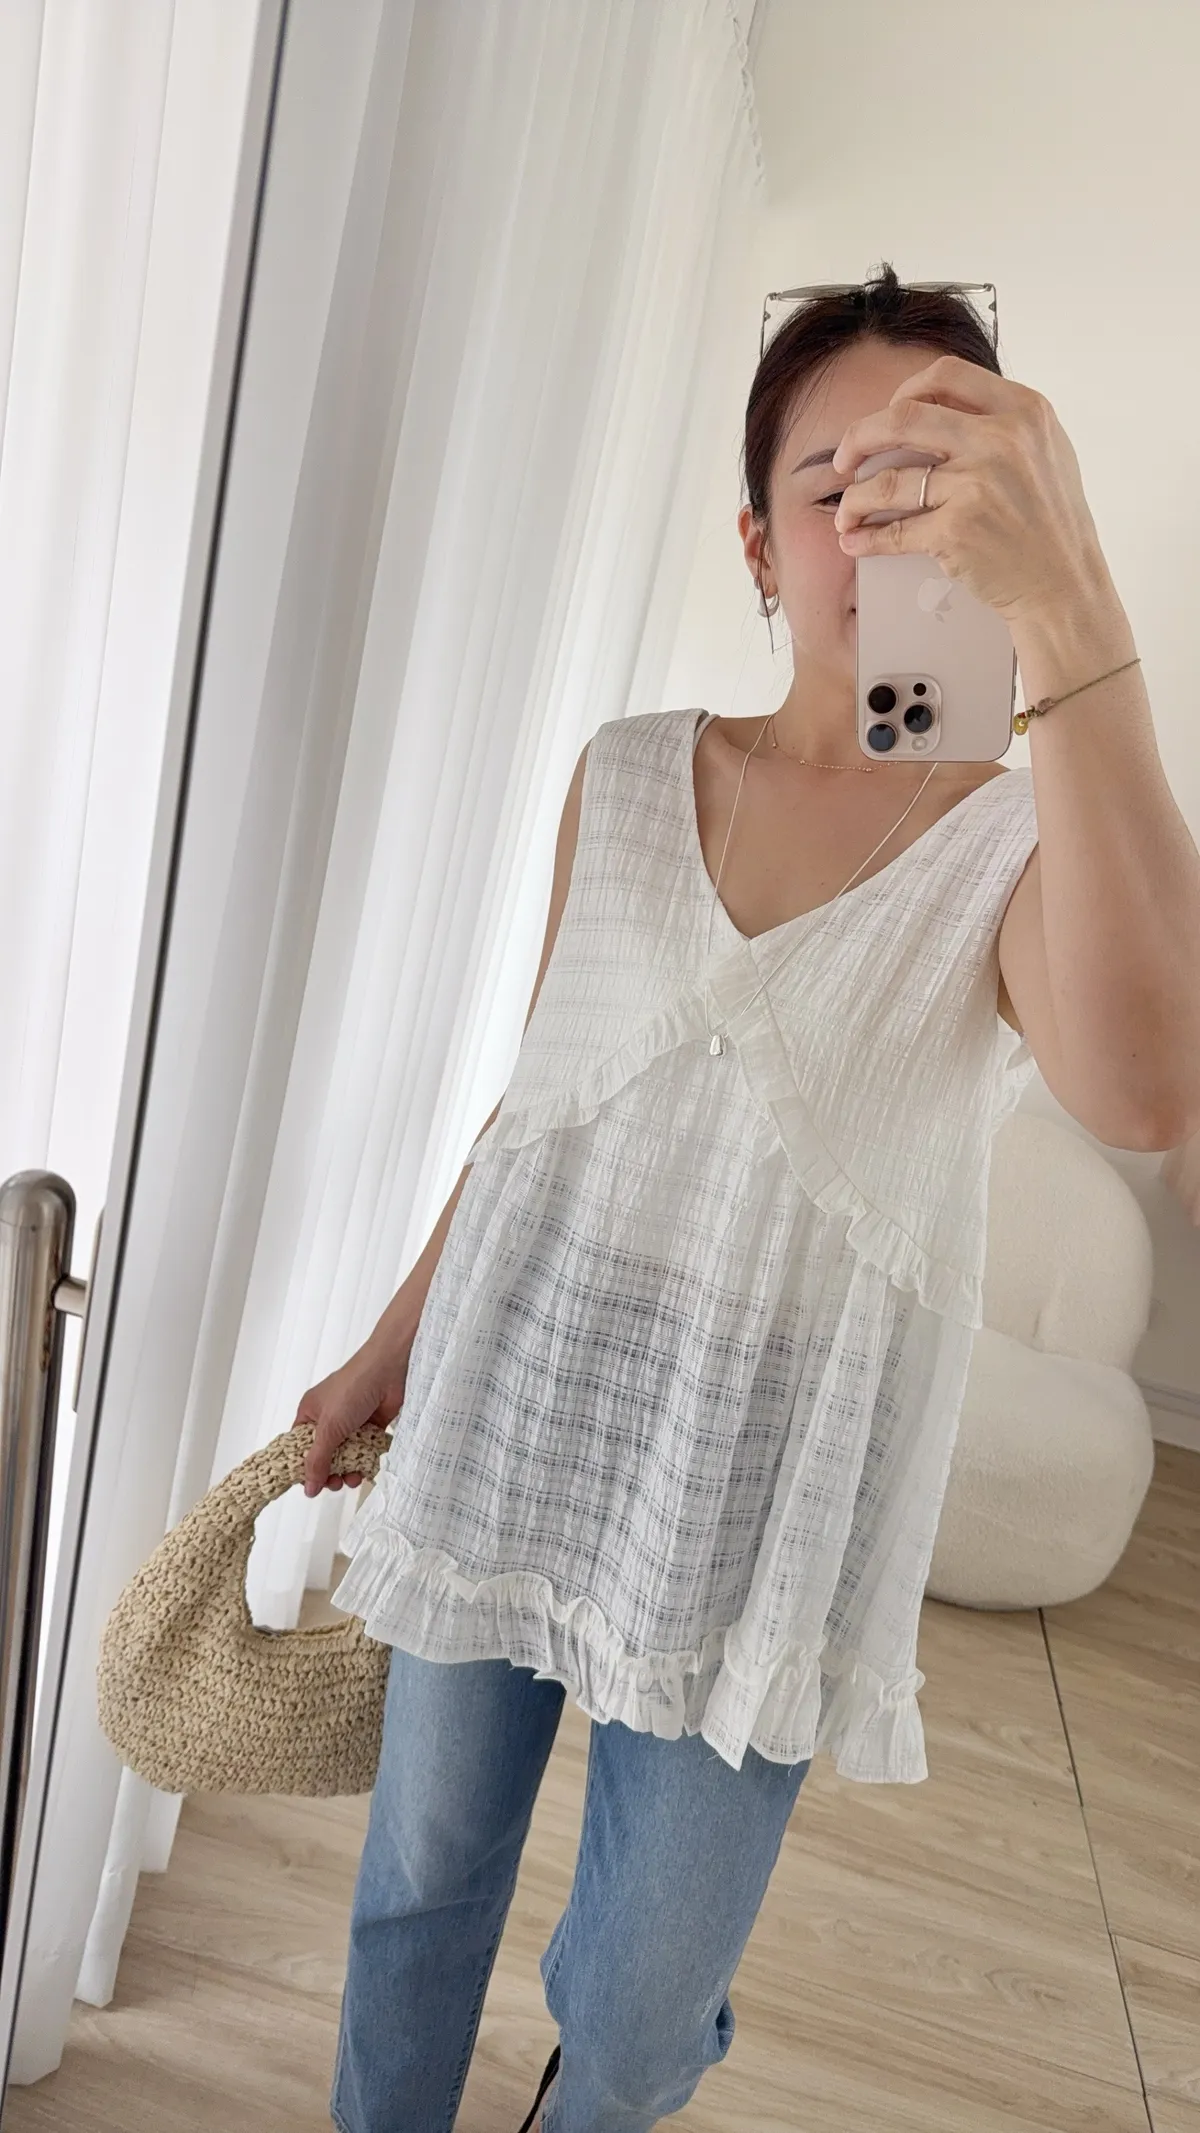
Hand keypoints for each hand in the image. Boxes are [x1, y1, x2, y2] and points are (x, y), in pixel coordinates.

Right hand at [290, 1339, 410, 1495]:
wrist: (390, 1370)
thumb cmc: (354, 1388)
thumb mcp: (329, 1428)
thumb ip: (318, 1460)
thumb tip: (308, 1489)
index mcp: (310, 1413)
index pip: (299, 1446)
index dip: (302, 1466)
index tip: (309, 1485)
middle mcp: (329, 1417)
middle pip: (324, 1454)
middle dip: (329, 1472)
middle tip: (335, 1483)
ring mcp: (351, 1421)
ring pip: (345, 1455)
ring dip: (348, 1470)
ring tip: (353, 1478)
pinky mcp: (371, 1425)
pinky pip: (364, 1450)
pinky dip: (364, 1461)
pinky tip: (366, 1470)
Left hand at [829, 354, 1113, 625]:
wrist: (1066, 585)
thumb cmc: (1054, 524)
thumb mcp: (1047, 451)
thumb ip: (1006, 423)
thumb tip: (946, 407)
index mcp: (1023, 410)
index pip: (946, 375)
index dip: (905, 390)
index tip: (887, 413)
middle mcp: (1000, 440)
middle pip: (903, 417)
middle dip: (859, 437)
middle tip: (844, 460)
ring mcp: (977, 484)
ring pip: (888, 480)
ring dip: (855, 499)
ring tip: (846, 512)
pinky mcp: (957, 530)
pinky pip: (895, 530)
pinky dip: (867, 538)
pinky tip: (855, 541)